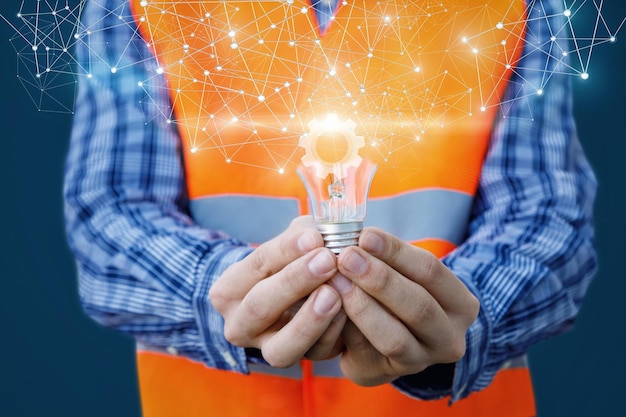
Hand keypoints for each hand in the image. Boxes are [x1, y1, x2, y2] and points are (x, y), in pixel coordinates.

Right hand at [209, 216, 345, 367]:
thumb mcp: (292, 241)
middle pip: (260, 306)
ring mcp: (266, 348)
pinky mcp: (298, 359)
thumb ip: (304, 234)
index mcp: (228, 290)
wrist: (292, 294)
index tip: (315, 237)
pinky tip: (347, 312)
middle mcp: (239, 325)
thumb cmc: (291, 260)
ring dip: (309, 321)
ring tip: (334, 294)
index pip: (256, 265)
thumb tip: (320, 234)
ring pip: (281, 347)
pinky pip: (313, 354)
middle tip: (327, 261)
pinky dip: (331, 334)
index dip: (286, 250)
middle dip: (295, 282)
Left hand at [331, 227, 478, 385]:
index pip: (431, 271)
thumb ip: (384, 255)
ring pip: (394, 338)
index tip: (365, 235)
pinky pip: (364, 352)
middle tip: (346, 257)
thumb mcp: (402, 270)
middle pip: (418, 307)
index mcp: (460, 304)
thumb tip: (354, 235)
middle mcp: (448, 338)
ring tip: (336, 280)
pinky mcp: (385, 373)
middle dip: (379, 279)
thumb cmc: (395, 288)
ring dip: (362, 306)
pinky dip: (345, 327)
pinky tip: (326, 305)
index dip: (396, 252)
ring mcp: (419, 362)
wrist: (387, 334)